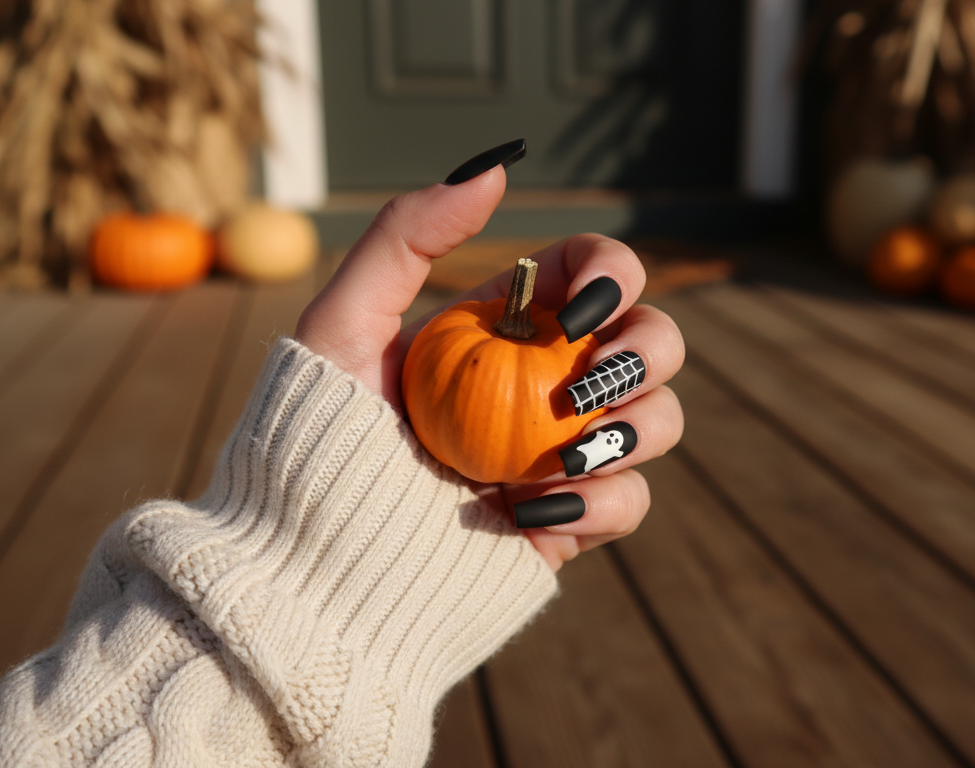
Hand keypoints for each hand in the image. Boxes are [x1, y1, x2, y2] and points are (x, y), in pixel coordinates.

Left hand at [295, 145, 684, 570]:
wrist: (315, 568)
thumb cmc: (314, 440)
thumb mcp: (342, 321)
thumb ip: (407, 234)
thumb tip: (497, 167)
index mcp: (507, 327)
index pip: (595, 273)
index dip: (612, 272)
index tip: (576, 310)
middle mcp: (546, 383)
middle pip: (651, 340)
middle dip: (647, 349)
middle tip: (585, 383)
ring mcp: (564, 453)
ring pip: (659, 418)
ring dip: (638, 427)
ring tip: (567, 456)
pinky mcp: (572, 521)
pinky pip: (630, 500)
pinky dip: (602, 501)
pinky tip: (534, 510)